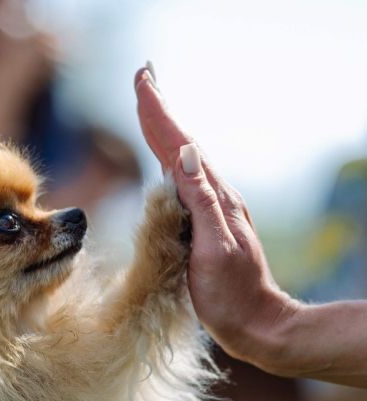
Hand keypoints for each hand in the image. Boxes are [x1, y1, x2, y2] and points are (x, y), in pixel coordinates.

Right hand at [134, 66, 296, 369]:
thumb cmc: (232, 295)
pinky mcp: (207, 223)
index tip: (143, 81)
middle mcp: (214, 197)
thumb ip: (201, 201)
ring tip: (150, 103)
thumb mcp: (214, 248)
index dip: (159, 114)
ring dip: (165, 129)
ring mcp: (211, 209)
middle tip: (143, 76)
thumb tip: (185, 153)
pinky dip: (170, 158)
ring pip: (183, 159)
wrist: (257, 324)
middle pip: (182, 144)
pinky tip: (167, 157)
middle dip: (160, 111)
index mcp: (213, 199)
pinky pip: (183, 180)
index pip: (179, 147)